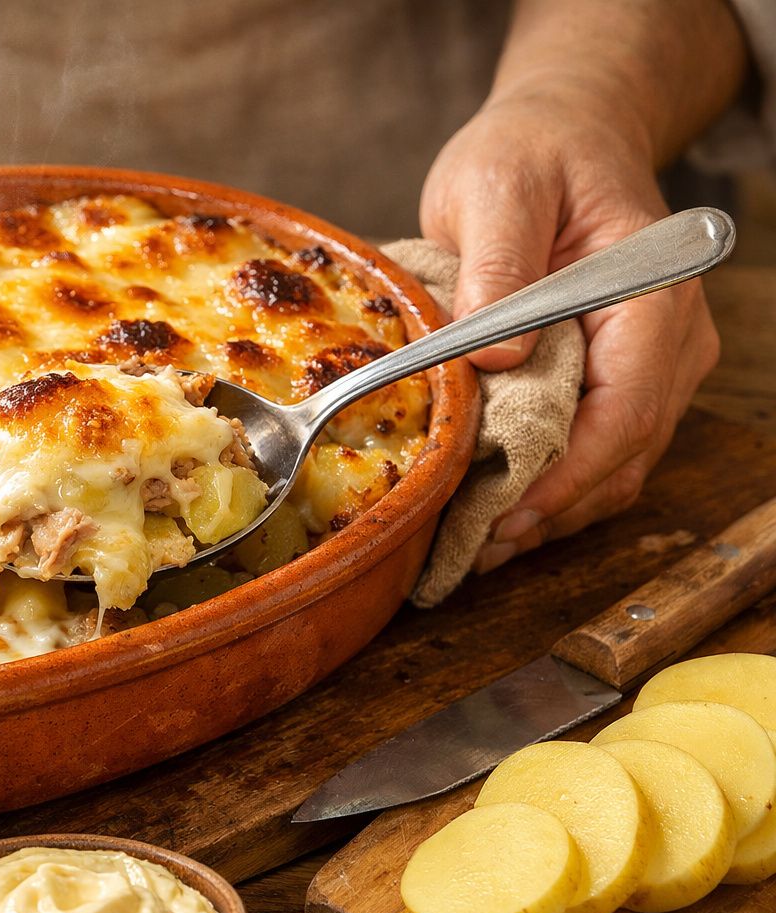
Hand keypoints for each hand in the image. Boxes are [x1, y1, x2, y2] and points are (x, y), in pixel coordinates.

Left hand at [420, 88, 720, 572]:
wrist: (560, 134)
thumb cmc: (530, 154)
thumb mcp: (499, 190)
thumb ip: (500, 268)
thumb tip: (500, 358)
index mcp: (650, 295)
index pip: (624, 411)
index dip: (566, 475)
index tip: (506, 515)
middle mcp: (669, 339)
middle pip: (623, 453)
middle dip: (551, 510)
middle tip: (472, 550)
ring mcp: (652, 364)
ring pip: (615, 464)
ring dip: (552, 511)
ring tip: (476, 546)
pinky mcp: (619, 376)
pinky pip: (598, 449)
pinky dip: (553, 487)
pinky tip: (497, 510)